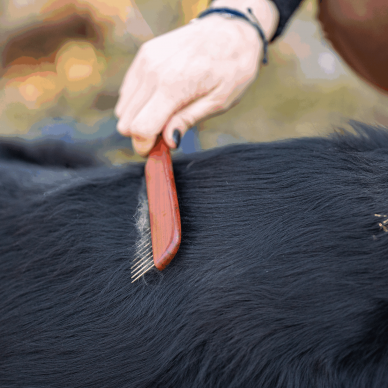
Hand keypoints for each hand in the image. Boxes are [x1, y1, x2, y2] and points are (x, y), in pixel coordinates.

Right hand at [115, 0, 277, 155]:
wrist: (231, 29)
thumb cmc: (231, 68)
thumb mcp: (218, 101)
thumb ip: (187, 120)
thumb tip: (167, 141)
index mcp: (173, 86)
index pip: (140, 127)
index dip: (145, 145)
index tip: (155, 151)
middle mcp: (152, 72)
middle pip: (126, 120)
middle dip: (142, 133)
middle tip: (165, 133)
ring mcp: (145, 61)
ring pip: (123, 107)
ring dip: (140, 118)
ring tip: (166, 115)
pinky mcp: (144, 55)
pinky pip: (128, 91)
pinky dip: (139, 102)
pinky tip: (161, 99)